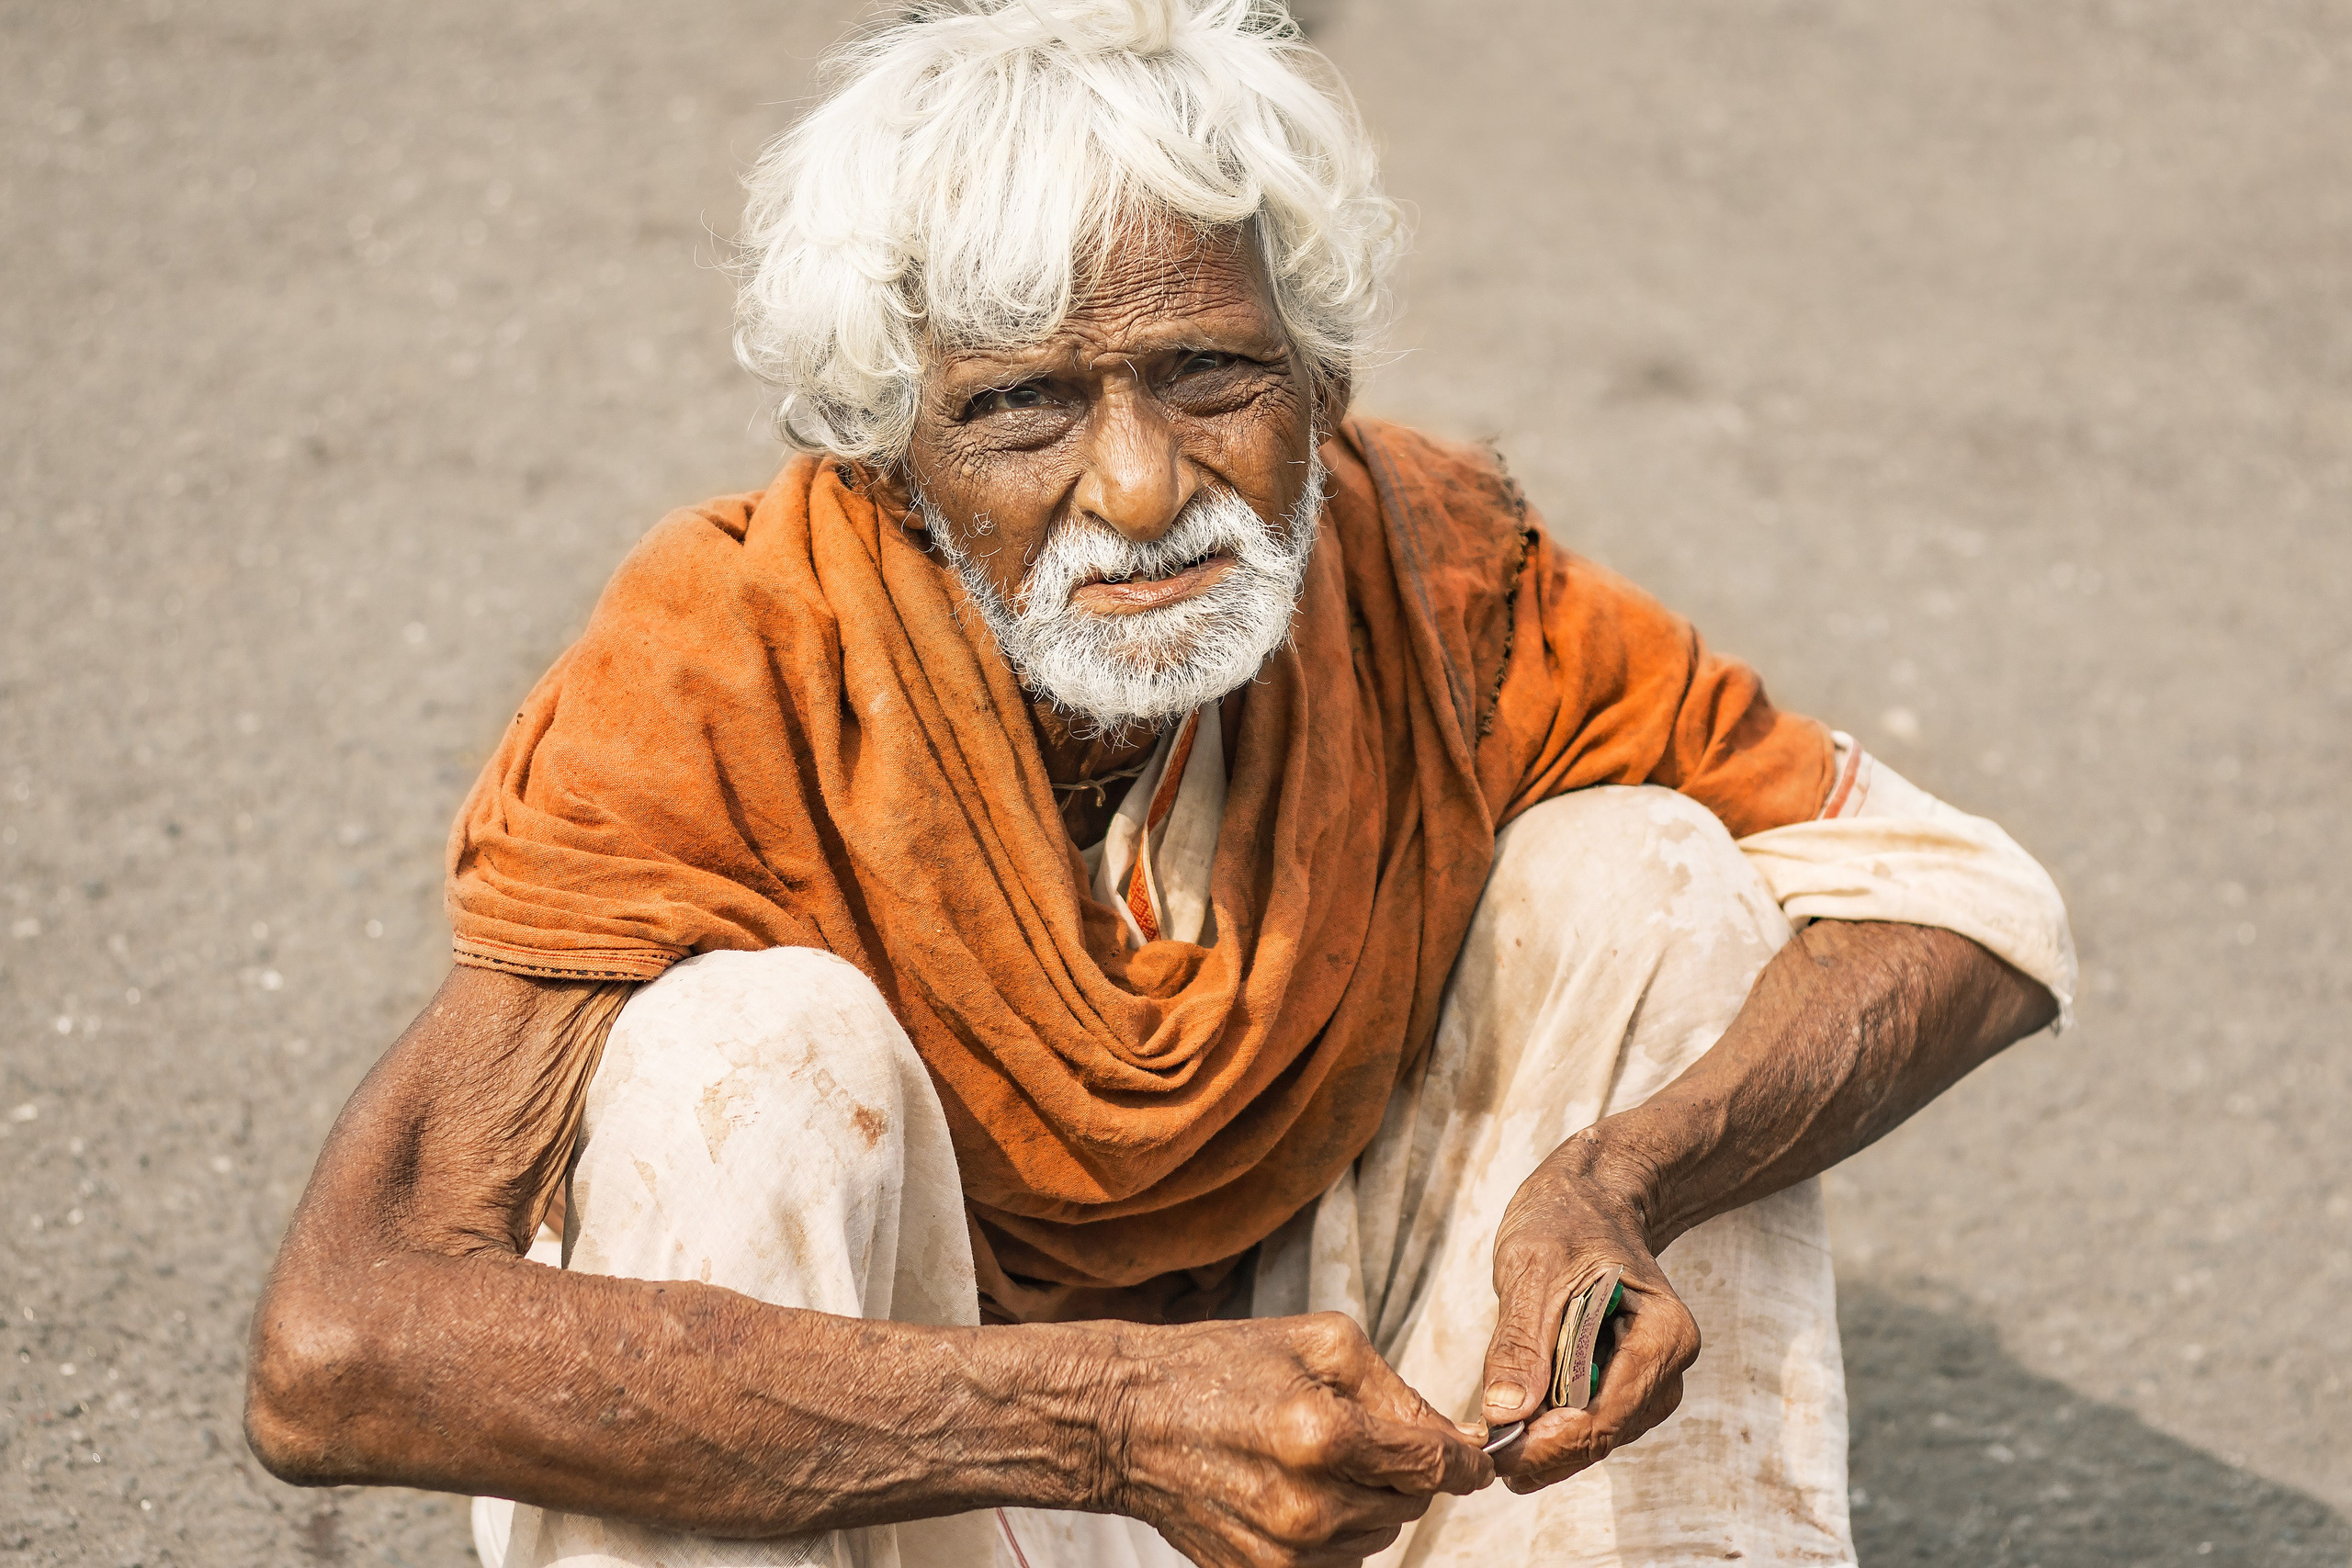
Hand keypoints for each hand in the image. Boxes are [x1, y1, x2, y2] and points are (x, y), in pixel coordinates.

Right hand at [1105, 1312, 1492, 1565]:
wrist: (1128, 1419)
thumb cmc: (1222, 1366)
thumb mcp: (1321, 1343)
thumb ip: (1399, 1391)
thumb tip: (1461, 1440)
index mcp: (1322, 1435)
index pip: (1433, 1465)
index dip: (1465, 1460)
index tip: (1475, 1456)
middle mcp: (1308, 1505)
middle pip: (1409, 1504)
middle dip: (1404, 1470)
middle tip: (1361, 1432)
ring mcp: (1284, 1552)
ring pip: (1378, 1537)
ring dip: (1368, 1499)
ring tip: (1316, 1456)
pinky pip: (1339, 1561)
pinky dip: (1336, 1528)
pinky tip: (1298, 1489)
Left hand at [1477, 1134, 1700, 1492]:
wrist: (1590, 1196)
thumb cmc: (1567, 1219)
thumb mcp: (1534, 1267)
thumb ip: (1521, 1342)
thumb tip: (1506, 1413)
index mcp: (1664, 1334)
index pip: (1607, 1416)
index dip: (1550, 1444)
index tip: (1497, 1451)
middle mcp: (1668, 1365)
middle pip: (1604, 1434)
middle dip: (1545, 1450)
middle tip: (1485, 1453)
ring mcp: (1650, 1378)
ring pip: (1596, 1436)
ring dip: (1546, 1443)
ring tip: (1493, 1436)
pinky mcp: (1626, 1382)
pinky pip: (1589, 1419)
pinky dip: (1552, 1426)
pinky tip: (1515, 1419)